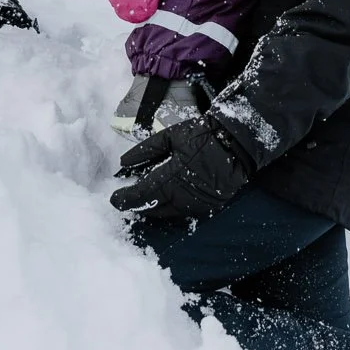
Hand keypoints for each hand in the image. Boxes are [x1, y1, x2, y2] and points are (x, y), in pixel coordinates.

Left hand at [109, 114, 252, 221]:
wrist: (236, 144)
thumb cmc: (202, 136)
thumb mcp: (170, 136)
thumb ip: (145, 151)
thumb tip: (123, 163)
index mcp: (171, 178)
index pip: (142, 194)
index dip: (125, 199)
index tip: (114, 200)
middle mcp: (182, 197)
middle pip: (152, 208)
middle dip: (138, 205)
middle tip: (127, 198)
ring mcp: (196, 205)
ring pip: (167, 213)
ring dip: (154, 206)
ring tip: (146, 197)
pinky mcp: (207, 208)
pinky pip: (183, 211)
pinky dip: (171, 206)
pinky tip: (166, 197)